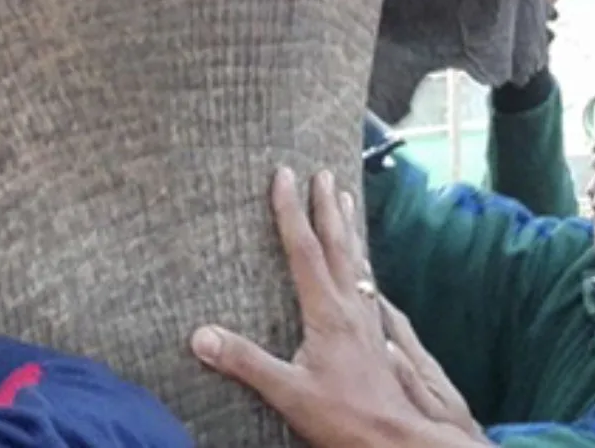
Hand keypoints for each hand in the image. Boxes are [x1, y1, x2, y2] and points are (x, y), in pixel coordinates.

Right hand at [189, 169, 489, 446]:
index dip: (291, 211)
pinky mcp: (375, 337)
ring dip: (349, 227)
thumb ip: (245, 362)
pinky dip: (360, 261)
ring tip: (346, 199)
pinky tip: (362, 267)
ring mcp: (367, 321)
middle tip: (322, 173)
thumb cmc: (344, 417)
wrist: (395, 439)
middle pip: (339, 246)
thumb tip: (199, 336)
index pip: (305, 250)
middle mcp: (351, 307)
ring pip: (357, 261)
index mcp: (328, 313)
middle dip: (327, 207)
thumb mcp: (287, 392)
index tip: (283, 175)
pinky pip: (367, 284)